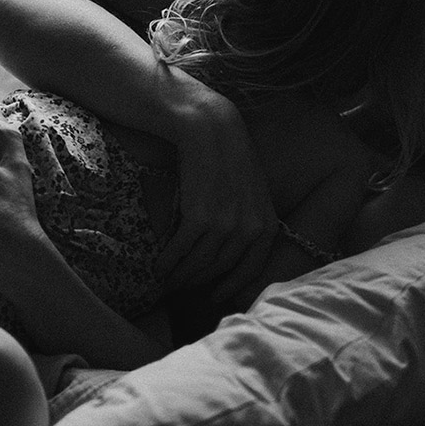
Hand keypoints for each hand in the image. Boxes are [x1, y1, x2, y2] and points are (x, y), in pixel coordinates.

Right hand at [157, 94, 276, 304]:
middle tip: (182, 289)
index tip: (214, 297)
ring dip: (180, 276)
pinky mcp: (199, 218)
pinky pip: (180, 252)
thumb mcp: (252, 191)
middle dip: (199, 283)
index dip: (231, 287)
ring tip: (167, 280)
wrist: (210, 128)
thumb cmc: (228, 156)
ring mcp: (225, 226)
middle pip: (219, 269)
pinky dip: (167, 262)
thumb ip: (249, 219)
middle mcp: (249, 230)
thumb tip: (234, 247)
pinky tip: (158, 267)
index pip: (250, 270)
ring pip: (198, 264)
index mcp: (266, 225)